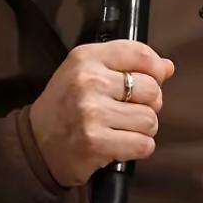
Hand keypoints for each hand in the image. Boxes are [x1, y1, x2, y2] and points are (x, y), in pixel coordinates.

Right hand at [29, 40, 175, 186]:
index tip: (150, 80)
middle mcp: (88, 81)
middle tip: (128, 110)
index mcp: (87, 57)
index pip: (141, 54)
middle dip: (149, 103)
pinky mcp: (95, 142)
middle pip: (152, 89)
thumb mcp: (89, 71)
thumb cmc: (67, 104)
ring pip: (150, 119)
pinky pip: (143, 145)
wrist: (34, 144)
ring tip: (121, 129)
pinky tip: (120, 144)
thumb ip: (128, 64)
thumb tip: (168, 67)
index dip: (155, 69)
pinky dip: (138, 148)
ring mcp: (91, 113)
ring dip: (142, 129)